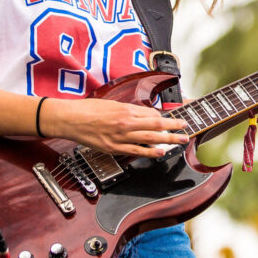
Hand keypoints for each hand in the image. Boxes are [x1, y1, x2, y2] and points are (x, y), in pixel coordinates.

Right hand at [44, 97, 189, 157]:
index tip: (173, 120)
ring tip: (180, 141)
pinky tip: (160, 153)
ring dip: (168, 140)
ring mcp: (120, 137)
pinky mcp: (114, 148)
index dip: (165, 118)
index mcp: (126, 110)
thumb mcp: (112, 104)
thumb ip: (129, 111)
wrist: (71, 119)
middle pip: (156, 125)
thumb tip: (145, 115)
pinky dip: (150, 152)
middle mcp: (126, 123)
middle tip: (186, 129)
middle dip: (173, 128)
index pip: (152, 114)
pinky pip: (136, 151)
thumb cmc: (89, 110)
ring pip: (149, 139)